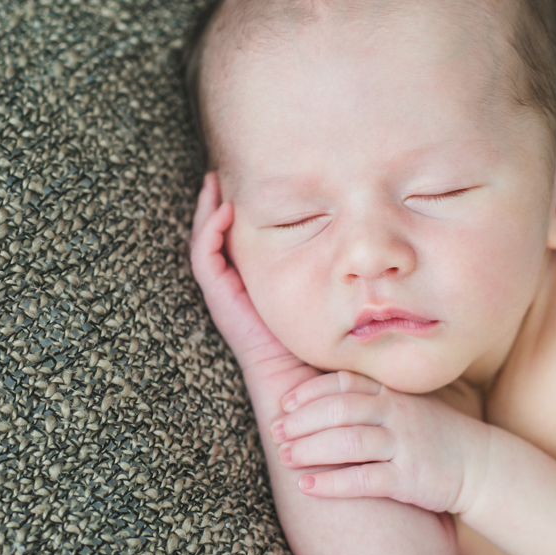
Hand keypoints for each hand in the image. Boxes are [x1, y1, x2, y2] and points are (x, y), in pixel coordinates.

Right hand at [189, 172, 316, 388]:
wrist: (305, 381)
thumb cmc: (319, 341)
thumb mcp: (322, 292)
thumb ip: (326, 267)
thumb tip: (351, 236)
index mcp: (255, 282)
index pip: (238, 238)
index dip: (236, 210)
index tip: (246, 180)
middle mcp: (236, 285)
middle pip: (216, 236)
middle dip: (214, 203)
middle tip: (216, 173)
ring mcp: (225, 292)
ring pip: (205, 244)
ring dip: (206, 212)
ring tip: (212, 183)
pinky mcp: (221, 301)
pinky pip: (206, 261)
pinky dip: (209, 235)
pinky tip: (224, 212)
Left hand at [270, 371, 491, 513]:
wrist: (479, 465)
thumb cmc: (431, 434)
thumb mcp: (403, 405)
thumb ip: (368, 397)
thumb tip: (318, 398)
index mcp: (391, 393)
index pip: (343, 383)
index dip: (310, 391)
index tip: (285, 404)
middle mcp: (396, 414)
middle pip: (340, 410)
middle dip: (302, 421)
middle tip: (276, 433)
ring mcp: (404, 445)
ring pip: (348, 442)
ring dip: (310, 449)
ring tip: (285, 457)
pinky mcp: (410, 479)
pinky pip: (364, 479)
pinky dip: (332, 483)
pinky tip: (308, 487)